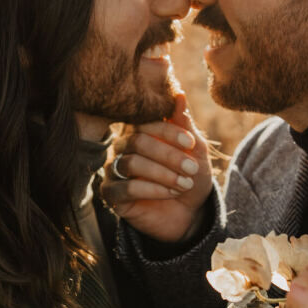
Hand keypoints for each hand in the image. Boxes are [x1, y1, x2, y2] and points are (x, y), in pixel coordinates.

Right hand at [100, 93, 212, 242]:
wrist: (189, 213)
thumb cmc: (191, 176)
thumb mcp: (195, 151)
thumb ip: (185, 125)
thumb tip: (179, 94)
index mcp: (141, 132)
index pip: (146, 122)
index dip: (169, 131)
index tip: (191, 143)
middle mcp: (123, 148)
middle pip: (137, 141)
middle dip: (169, 155)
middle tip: (192, 168)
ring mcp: (114, 171)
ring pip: (131, 164)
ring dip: (163, 174)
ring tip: (184, 184)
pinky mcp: (112, 195)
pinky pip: (126, 188)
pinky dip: (153, 190)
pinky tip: (171, 194)